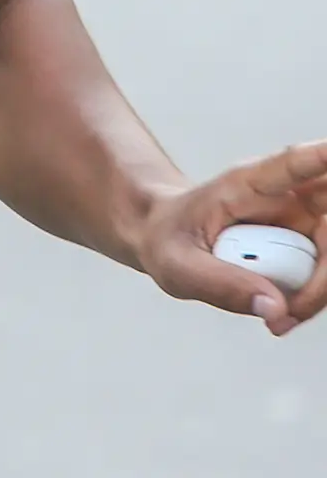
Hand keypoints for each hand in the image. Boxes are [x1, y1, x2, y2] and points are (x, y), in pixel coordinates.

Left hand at [133, 141, 326, 333]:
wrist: (167, 240)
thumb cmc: (170, 238)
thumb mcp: (178, 265)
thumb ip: (221, 284)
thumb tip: (273, 307)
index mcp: (245, 184)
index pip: (292, 164)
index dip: (320, 158)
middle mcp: (283, 196)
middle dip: (326, 267)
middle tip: (294, 307)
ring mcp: (298, 219)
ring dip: (318, 291)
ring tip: (278, 318)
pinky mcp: (304, 244)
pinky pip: (323, 272)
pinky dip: (309, 300)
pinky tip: (280, 314)